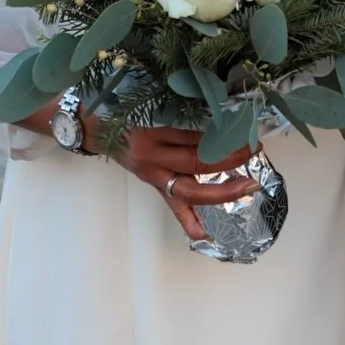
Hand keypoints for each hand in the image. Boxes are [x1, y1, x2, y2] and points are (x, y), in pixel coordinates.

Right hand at [19, 102, 257, 238]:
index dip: (222, 136)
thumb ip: (181, 117)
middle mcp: (152, 157)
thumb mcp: (151, 108)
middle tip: (253, 152)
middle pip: (196, 163)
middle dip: (229, 160)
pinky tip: (207, 236)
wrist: (91, 127)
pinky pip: (173, 206)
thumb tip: (220, 122)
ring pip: (189, 190)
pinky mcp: (153, 185)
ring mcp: (153, 175)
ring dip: (221, 191)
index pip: (194, 137)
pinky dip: (190, 222)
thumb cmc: (123, 111)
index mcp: (153, 132)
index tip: (247, 131)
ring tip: (247, 185)